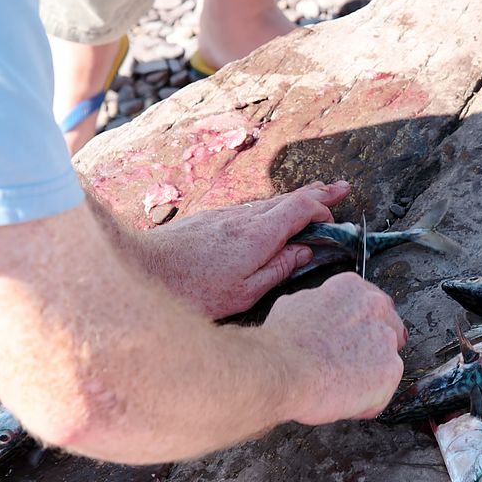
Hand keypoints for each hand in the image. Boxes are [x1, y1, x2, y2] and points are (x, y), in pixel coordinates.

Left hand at [144, 181, 348, 318]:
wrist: (140, 272)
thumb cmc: (192, 291)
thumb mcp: (245, 293)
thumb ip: (279, 269)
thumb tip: (304, 251)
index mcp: (258, 235)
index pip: (300, 208)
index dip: (322, 209)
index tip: (335, 217)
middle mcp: (243, 218)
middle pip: (287, 198)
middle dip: (317, 193)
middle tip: (340, 188)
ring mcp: (224, 215)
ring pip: (267, 203)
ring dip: (294, 200)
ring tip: (313, 197)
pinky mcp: (208, 219)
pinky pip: (248, 209)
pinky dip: (269, 208)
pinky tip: (272, 215)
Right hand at [263, 272, 406, 423]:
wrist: (281, 371)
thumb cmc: (282, 344)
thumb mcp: (293, 307)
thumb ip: (316, 308)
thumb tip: (315, 316)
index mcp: (350, 289)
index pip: (370, 304)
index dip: (360, 325)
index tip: (351, 338)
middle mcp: (374, 308)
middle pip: (387, 328)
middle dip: (372, 347)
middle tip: (347, 363)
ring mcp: (386, 340)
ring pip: (385, 362)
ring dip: (368, 375)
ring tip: (339, 384)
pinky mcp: (390, 371)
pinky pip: (381, 392)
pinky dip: (365, 401)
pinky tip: (343, 400)